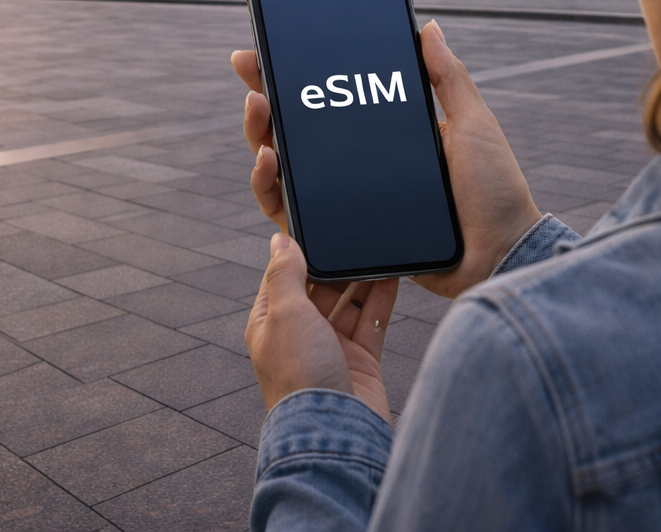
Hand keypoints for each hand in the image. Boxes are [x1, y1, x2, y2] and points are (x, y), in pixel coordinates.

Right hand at [230, 20, 540, 299]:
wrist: (498, 255)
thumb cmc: (494, 193)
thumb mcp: (473, 124)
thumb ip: (449, 78)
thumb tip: (428, 27)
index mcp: (385, 134)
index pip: (329, 99)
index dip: (293, 75)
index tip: (265, 49)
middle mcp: (359, 165)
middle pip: (295, 129)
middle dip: (263, 97)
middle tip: (251, 72)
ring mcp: (347, 199)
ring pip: (284, 168)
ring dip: (260, 136)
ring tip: (259, 112)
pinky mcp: (343, 233)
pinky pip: (293, 213)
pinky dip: (271, 188)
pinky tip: (270, 162)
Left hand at [246, 232, 397, 422]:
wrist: (335, 432)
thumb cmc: (300, 376)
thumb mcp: (285, 313)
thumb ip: (285, 273)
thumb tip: (279, 239)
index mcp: (269, 324)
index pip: (282, 278)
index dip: (298, 254)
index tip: (315, 228)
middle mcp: (298, 335)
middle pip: (319, 289)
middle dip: (335, 266)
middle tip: (353, 238)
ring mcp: (330, 349)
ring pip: (348, 303)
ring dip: (360, 279)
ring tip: (376, 251)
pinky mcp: (360, 361)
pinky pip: (371, 322)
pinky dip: (381, 300)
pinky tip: (391, 277)